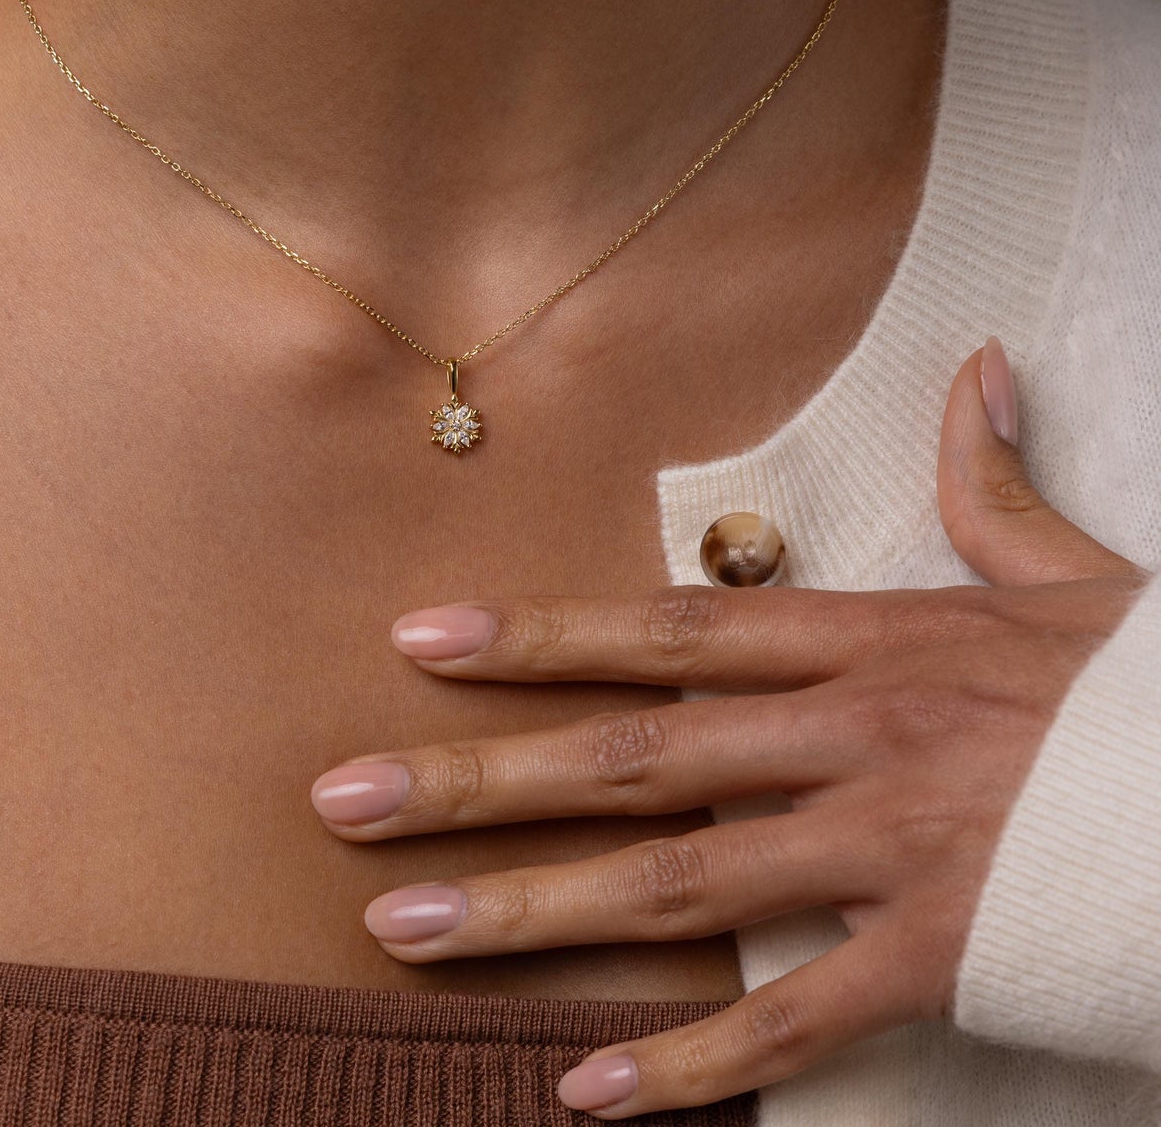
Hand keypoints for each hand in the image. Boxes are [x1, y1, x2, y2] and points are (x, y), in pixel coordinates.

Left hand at [307, 338, 1150, 1116]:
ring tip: (401, 933)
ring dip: (530, 913)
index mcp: (864, 644)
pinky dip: (691, 1063)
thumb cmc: (1140, 683)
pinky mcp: (943, 955)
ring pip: (677, 887)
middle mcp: (849, 739)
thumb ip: (990, 479)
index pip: (666, 631)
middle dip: (479, 780)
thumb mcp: (1061, 570)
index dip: (539, 634)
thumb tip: (977, 370)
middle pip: (631, 761)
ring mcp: (888, 850)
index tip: (419, 640)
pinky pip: (796, 1020)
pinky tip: (584, 1092)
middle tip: (343, 806)